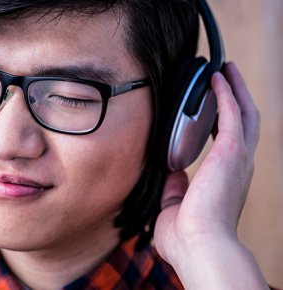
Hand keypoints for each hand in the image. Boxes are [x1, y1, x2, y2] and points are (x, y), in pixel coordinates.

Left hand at [154, 62, 266, 287]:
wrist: (199, 246)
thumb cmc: (188, 239)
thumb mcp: (173, 208)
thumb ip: (174, 190)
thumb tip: (172, 174)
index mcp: (226, 179)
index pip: (229, 142)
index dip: (224, 120)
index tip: (214, 106)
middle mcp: (238, 166)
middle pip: (244, 121)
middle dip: (236, 97)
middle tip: (226, 77)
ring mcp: (238, 158)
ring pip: (244, 112)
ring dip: (235, 89)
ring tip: (225, 69)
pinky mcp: (232, 152)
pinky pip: (232, 113)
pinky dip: (226, 94)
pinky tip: (217, 78)